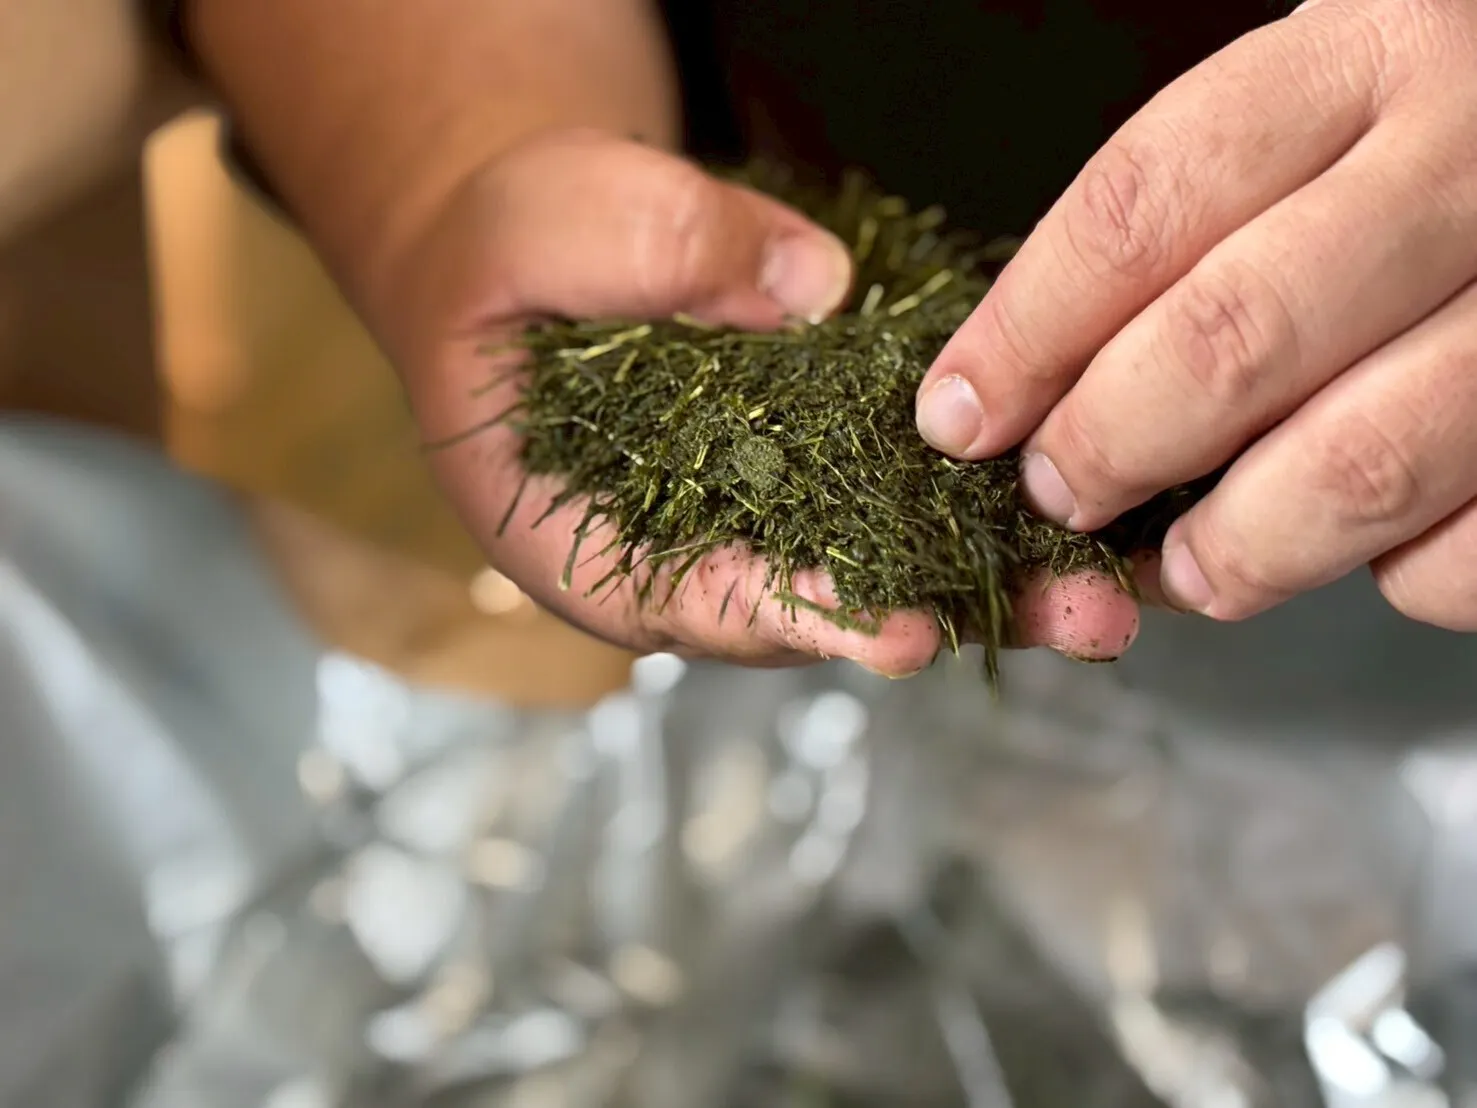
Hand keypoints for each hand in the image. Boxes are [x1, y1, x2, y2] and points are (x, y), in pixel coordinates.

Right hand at [377, 129, 1139, 670]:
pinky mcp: (807, 469)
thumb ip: (662, 252)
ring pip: (876, 565)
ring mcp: (754, 518)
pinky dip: (977, 506)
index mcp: (593, 542)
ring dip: (994, 577)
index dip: (804, 618)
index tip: (902, 634)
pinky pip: (895, 498)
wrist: (529, 248)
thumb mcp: (548, 227)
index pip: (701, 600)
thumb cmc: (504, 255)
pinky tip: (1071, 503)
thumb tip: (815, 294)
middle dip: (950, 616)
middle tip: (1078, 621)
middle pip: (820, 607)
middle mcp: (688, 555)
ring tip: (1110, 586)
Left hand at [917, 0, 1476, 628]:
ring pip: (1354, 465)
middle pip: (1231, 338)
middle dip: (1108, 445)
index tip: (962, 415)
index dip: (1027, 333)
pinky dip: (1393, 574)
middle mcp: (1474, 156)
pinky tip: (1361, 545)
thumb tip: (1018, 394)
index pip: (1143, 204)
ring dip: (1236, 544)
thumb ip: (1194, 225)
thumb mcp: (1321, 111)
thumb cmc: (1441, 140)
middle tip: (1060, 491)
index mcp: (1366, 52)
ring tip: (1188, 563)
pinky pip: (1466, 546)